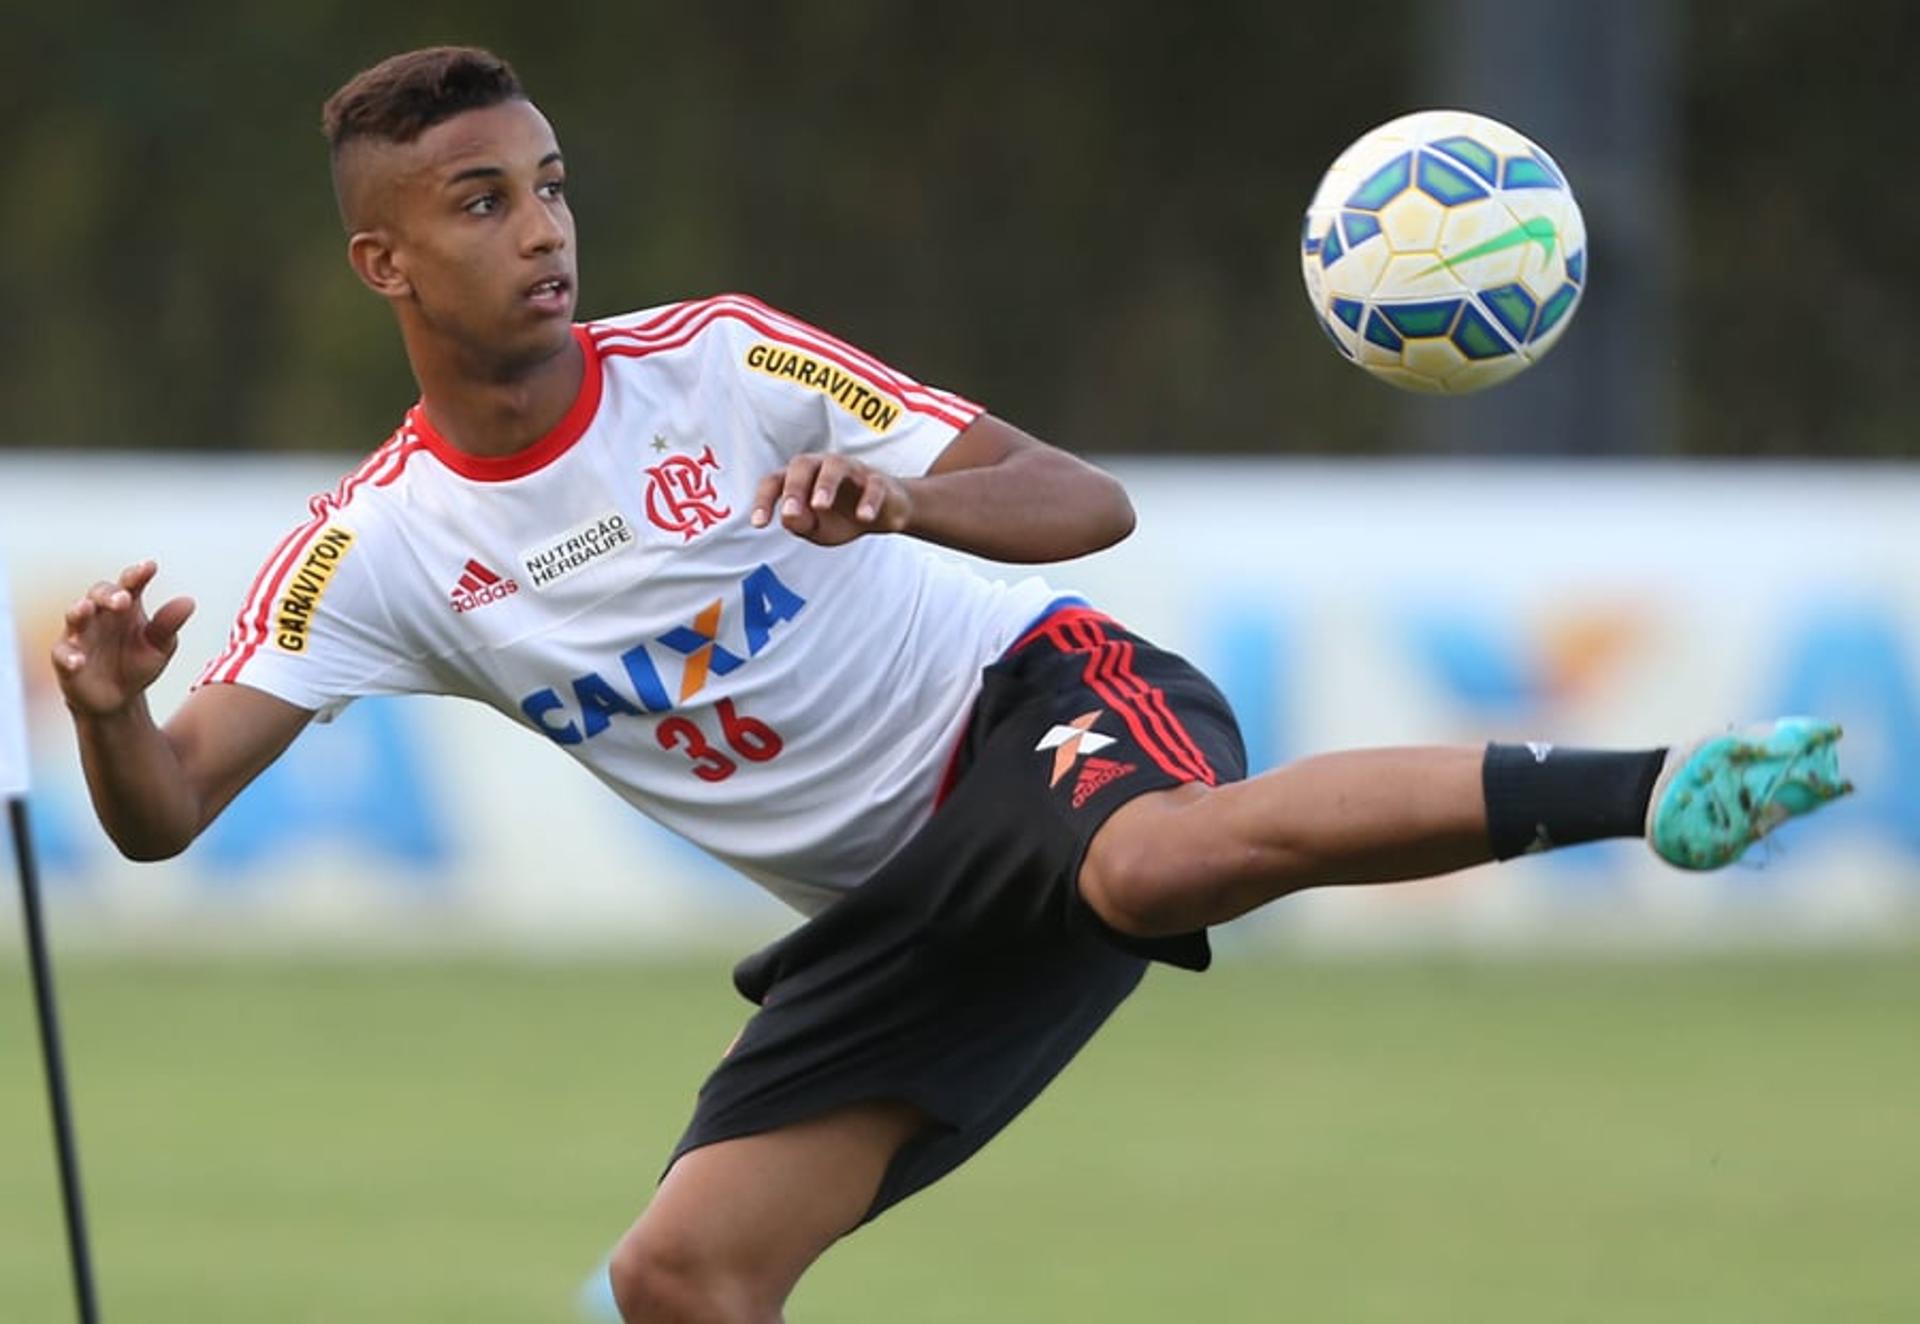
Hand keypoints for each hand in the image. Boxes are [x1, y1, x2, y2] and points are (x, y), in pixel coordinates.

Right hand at [51, 561, 195, 717]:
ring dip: (79, 611)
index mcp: (127, 606)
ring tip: (86, 609)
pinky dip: (69, 656)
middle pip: (99, 593)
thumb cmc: (138, 663)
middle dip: (109, 594)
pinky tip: (79, 660)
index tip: (150, 567)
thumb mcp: (160, 646)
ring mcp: (80, 634)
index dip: (138, 574)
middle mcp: (100, 614)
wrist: (118, 698)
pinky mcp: (66, 659)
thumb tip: (189, 602)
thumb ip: (168, 625)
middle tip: (123, 599)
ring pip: (75, 616)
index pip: (131, 584)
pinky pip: (63, 654)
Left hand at [750, 453, 911, 546]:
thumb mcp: (816, 528)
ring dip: (825, 484)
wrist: (885, 513)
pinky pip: (873, 485)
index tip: (759, 524)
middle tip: (791, 511)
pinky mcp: (878, 481)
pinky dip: (868, 500)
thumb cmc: (841, 516)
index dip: (764, 500)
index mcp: (801, 478)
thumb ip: (800, 524)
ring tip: (820, 506)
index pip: (775, 482)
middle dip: (794, 487)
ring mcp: (851, 471)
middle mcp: (822, 467)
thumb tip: (788, 516)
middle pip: (802, 464)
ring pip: (836, 466)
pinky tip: (864, 517)